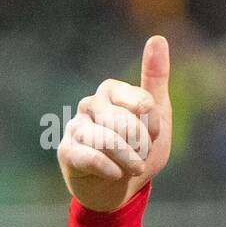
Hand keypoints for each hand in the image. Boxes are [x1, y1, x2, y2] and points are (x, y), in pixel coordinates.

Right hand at [57, 35, 172, 211]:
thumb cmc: (140, 147)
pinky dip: (110, 169)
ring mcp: (76, 127)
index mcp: (112, 90)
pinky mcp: (67, 151)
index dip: (154, 126)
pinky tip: (116, 173)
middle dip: (142, 145)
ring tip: (133, 167)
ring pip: (108, 140)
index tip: (154, 134)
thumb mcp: (157, 115)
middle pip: (125, 123)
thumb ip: (156, 79)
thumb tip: (158, 38)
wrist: (122, 187)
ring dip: (130, 160)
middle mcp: (90, 103)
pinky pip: (90, 156)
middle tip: (142, 155)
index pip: (144, 104)